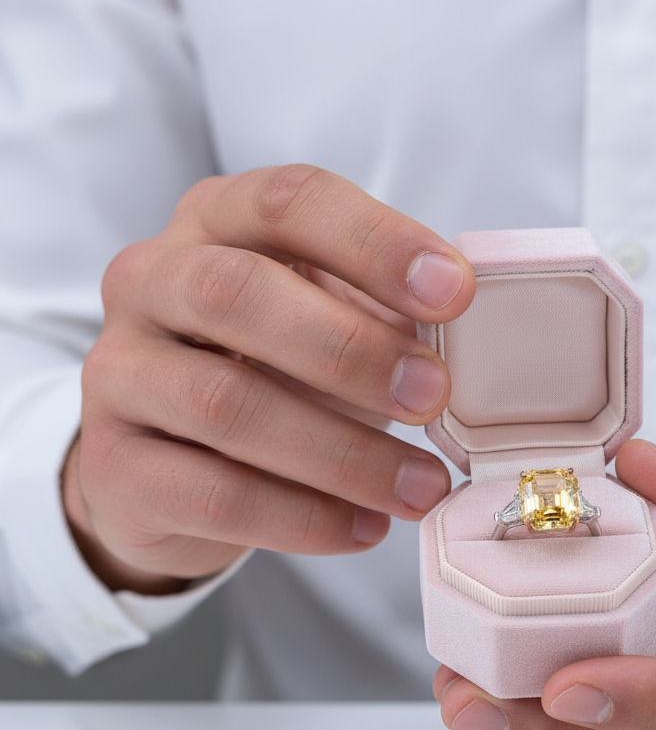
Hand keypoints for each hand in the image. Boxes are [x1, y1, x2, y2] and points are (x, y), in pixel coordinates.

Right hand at [63, 165, 473, 592]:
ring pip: (226, 405)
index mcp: (214, 224)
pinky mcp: (116, 466)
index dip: (375, 243)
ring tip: (422, 487)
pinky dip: (304, 517)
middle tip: (432, 396)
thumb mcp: (325, 323)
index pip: (288, 202)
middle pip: (236, 294)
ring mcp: (119, 374)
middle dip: (350, 348)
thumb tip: (465, 344)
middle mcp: (150, 283)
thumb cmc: (270, 374)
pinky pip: (215, 495)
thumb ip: (381, 316)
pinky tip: (365, 527)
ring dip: (345, 454)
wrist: (167, 467)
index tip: (455, 292)